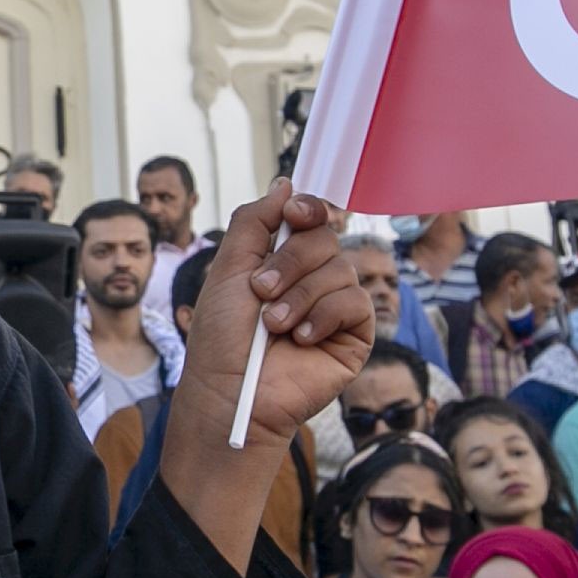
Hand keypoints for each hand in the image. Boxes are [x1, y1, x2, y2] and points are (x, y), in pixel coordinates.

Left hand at [173, 186, 375, 450]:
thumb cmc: (221, 339)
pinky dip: (324, 316)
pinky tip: (301, 339)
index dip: (308, 208)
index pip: (311, 218)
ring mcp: (335, 307)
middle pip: (325, 238)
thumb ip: (254, 222)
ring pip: (341, 268)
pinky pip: (356, 301)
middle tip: (261, 292)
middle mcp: (312, 279)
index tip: (293, 213)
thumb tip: (285, 184)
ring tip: (274, 325)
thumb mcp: (228, 269)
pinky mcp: (354, 335)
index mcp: (283, 260)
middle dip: (291, 261)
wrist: (229, 393)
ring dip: (301, 295)